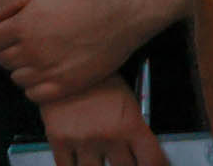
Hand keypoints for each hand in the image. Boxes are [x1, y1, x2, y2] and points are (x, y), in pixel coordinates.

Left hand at [0, 0, 137, 103]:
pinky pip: (35, 95)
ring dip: (22, 69)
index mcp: (23, 27)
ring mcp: (50, 71)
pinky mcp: (67, 86)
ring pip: (17, 78)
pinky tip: (45, 74)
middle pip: (4, 60)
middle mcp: (33, 52)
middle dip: (10, 50)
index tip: (11, 31)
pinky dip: (35, 87)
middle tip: (26, 43)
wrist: (119, 16)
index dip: (0, 34)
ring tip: (37, 58)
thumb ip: (11, 0)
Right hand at [36, 76, 167, 165]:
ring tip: (97, 156)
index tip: (150, 165)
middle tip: (120, 158)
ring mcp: (83, 139)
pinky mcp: (59, 139)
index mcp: (131, 124)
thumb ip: (135, 129)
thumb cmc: (95, 78)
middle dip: (125, 165)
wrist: (60, 58)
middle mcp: (109, 135)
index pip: (153, 162)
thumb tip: (140, 154)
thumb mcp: (125, 99)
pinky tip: (77, 161)